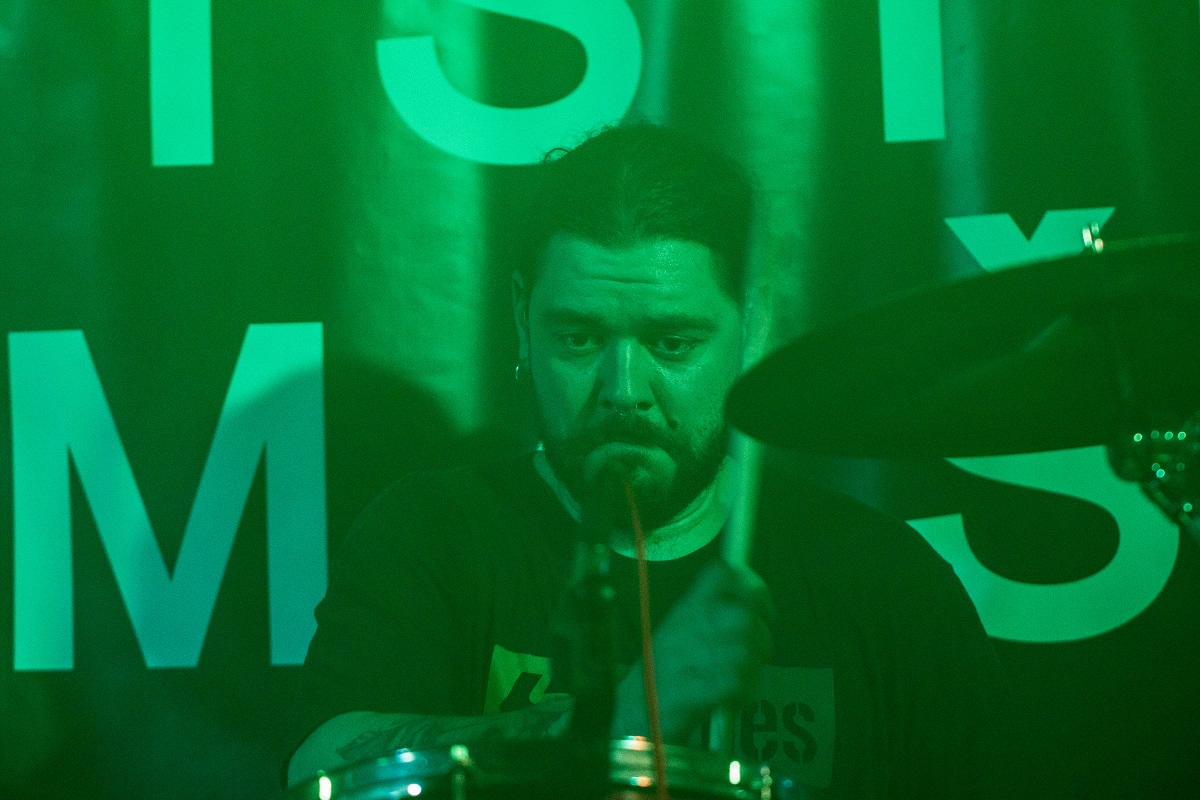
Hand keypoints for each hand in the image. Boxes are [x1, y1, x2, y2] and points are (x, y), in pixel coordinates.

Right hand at [611, 560, 773, 742]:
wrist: (631, 712)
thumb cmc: (663, 672)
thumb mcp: (680, 630)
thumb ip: (711, 612)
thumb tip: (752, 602)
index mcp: (685, 608)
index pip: (723, 575)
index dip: (753, 587)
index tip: (764, 610)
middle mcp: (685, 626)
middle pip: (745, 617)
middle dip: (762, 639)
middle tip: (757, 655)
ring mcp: (686, 658)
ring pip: (745, 652)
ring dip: (753, 671)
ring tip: (742, 680)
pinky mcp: (690, 691)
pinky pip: (736, 684)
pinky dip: (744, 693)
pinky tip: (734, 698)